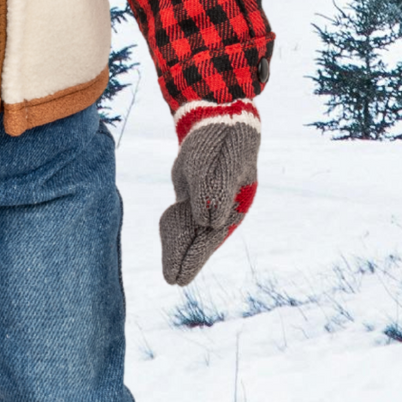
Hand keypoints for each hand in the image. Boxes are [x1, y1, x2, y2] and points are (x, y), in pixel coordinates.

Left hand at [160, 105, 259, 285]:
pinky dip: (174, 229)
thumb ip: (217, 190)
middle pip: (200, 239)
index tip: (182, 276)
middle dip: (185, 258)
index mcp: (233, 205)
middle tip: (173, 281)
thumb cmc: (226, 142)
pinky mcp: (194, 194)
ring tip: (171, 273)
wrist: (219, 120)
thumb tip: (211, 222)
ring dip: (178, 248)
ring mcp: (206, 202)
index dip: (195, 257)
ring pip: (190, 231)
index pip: (210, 237)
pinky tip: (169, 238)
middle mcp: (220, 208)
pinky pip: (182, 216)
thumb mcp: (224, 162)